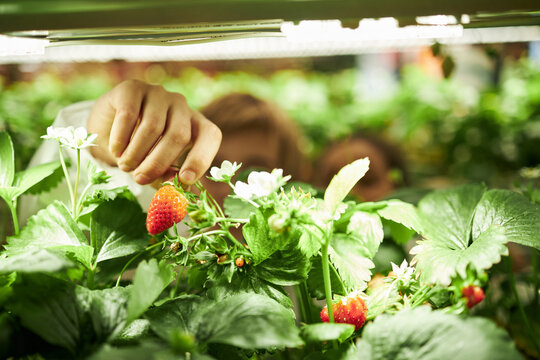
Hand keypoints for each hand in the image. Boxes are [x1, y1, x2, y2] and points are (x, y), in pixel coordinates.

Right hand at [87, 80, 221, 185]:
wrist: (106, 127)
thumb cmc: (140, 151)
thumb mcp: (156, 166)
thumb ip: (168, 175)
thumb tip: (176, 183)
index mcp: (195, 124)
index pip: (210, 135)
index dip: (201, 158)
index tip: (184, 179)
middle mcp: (181, 105)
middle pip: (178, 135)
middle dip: (158, 162)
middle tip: (140, 179)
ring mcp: (158, 93)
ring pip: (153, 126)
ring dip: (136, 152)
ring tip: (125, 166)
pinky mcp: (132, 88)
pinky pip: (129, 114)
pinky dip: (121, 137)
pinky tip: (116, 150)